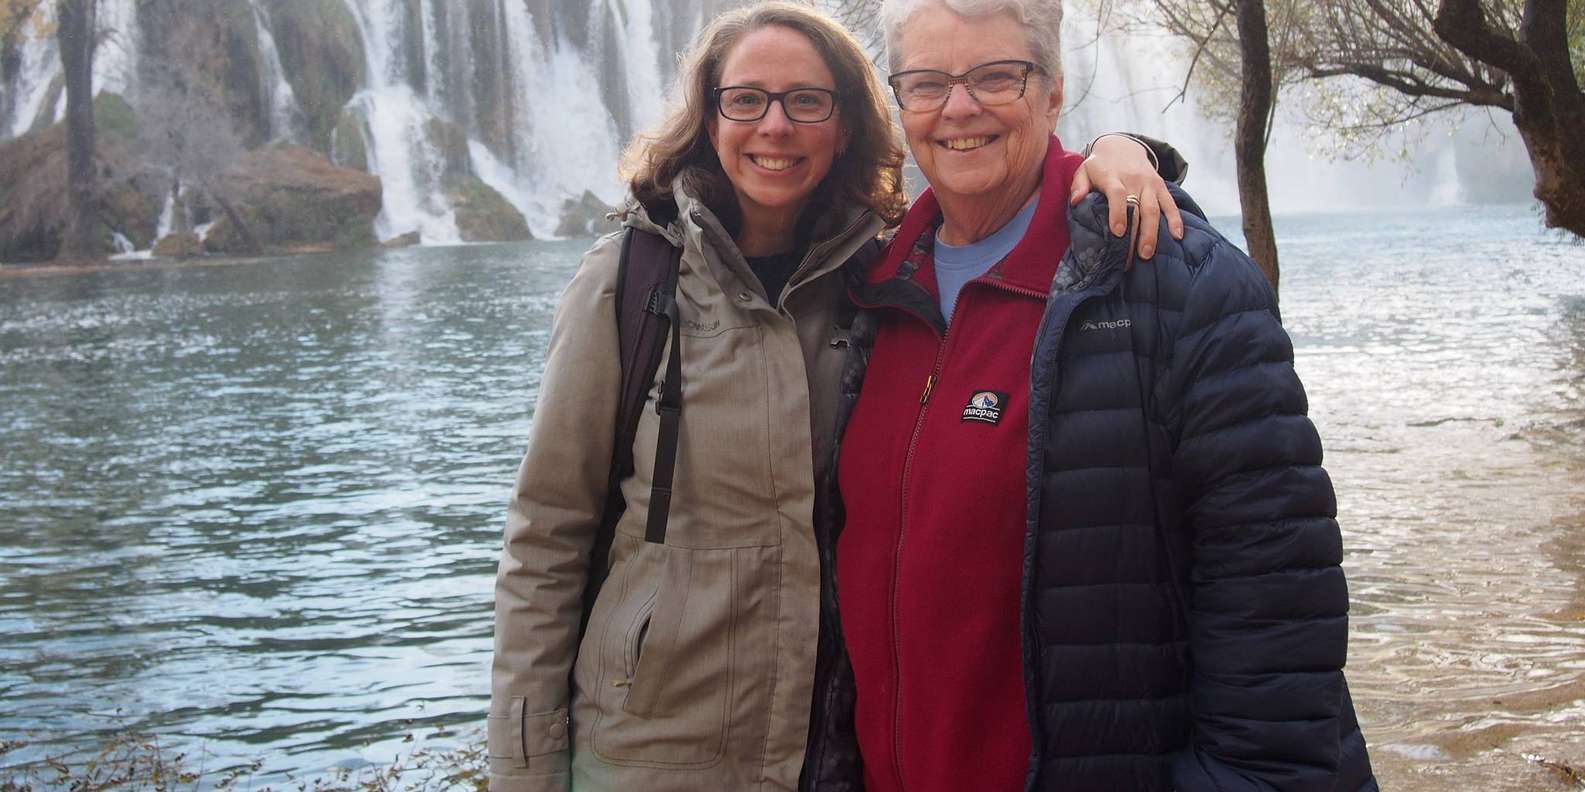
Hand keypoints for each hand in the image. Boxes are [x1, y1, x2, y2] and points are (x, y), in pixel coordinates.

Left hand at [1069, 134, 1184, 259]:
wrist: (1122, 146)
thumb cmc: (1099, 165)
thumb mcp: (1084, 170)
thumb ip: (1079, 186)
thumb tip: (1075, 201)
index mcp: (1113, 177)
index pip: (1118, 194)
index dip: (1118, 213)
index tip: (1118, 233)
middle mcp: (1134, 180)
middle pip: (1138, 207)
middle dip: (1137, 233)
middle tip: (1133, 257)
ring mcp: (1149, 183)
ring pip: (1154, 209)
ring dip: (1153, 232)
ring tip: (1147, 254)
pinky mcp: (1160, 186)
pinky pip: (1170, 203)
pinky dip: (1176, 219)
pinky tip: (1177, 236)